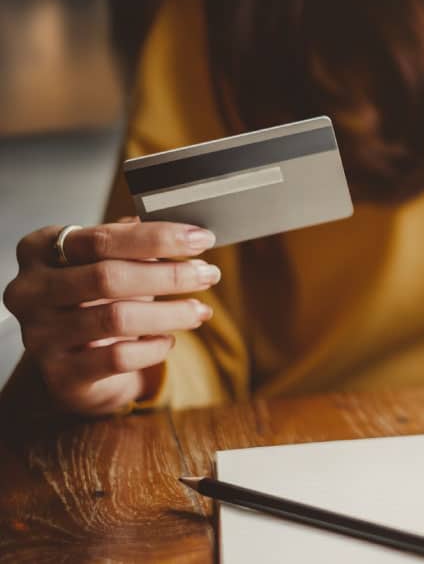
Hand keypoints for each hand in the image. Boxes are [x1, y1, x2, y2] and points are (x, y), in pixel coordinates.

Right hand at [2, 220, 220, 414]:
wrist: (74, 360)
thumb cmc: (96, 298)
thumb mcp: (110, 262)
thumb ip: (138, 243)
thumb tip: (188, 233)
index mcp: (41, 249)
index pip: (102, 238)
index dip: (158, 237)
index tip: (201, 239)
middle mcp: (30, 290)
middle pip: (108, 276)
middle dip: (169, 275)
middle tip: (209, 274)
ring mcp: (40, 335)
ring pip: (116, 318)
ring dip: (170, 312)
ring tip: (200, 310)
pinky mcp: (61, 374)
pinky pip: (118, 357)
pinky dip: (153, 347)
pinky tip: (168, 340)